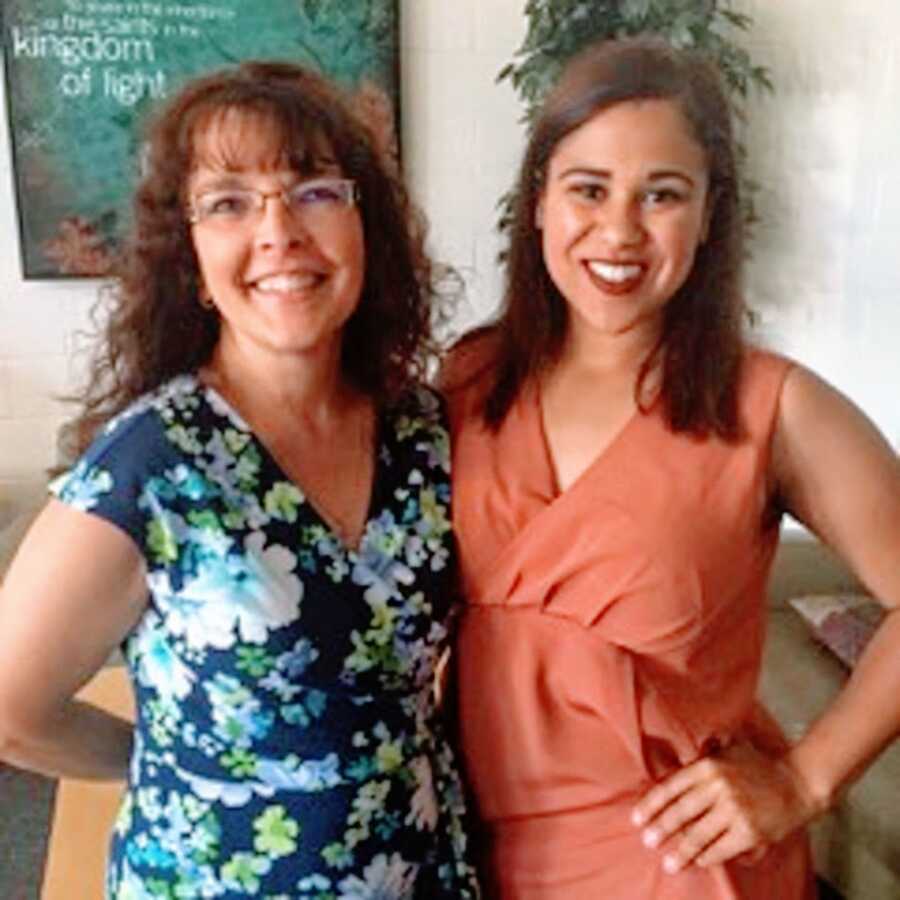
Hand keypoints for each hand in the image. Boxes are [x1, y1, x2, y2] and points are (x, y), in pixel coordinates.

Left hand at [630, 741, 819, 873]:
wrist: (797, 783)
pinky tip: (698, 862)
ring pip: (698, 835)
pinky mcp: (749, 833)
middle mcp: (718, 787)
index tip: (636, 819)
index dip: (651, 805)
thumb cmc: (758, 767)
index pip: (671, 788)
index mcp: (708, 766)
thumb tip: (669, 764)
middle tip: (646, 842)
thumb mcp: (727, 753)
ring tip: (668, 864)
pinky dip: (707, 858)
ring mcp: (734, 811)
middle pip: (680, 813)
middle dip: (661, 830)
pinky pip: (721, 850)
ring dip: (681, 852)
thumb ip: (702, 760)